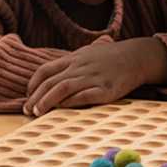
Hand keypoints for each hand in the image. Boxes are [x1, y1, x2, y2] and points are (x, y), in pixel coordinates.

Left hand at [23, 37, 166, 115]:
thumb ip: (70, 64)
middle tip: (28, 111)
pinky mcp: (107, 89)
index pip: (45, 71)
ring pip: (63, 88)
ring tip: (38, 113)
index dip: (32, 85)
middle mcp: (81, 67)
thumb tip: (50, 77)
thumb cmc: (110, 58)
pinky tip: (63, 109)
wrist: (137, 57)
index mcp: (74, 58)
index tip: (28, 97)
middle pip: (51, 82)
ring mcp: (94, 77)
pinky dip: (71, 102)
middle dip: (36, 98)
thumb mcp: (87, 54)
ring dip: (48, 101)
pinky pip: (85, 96)